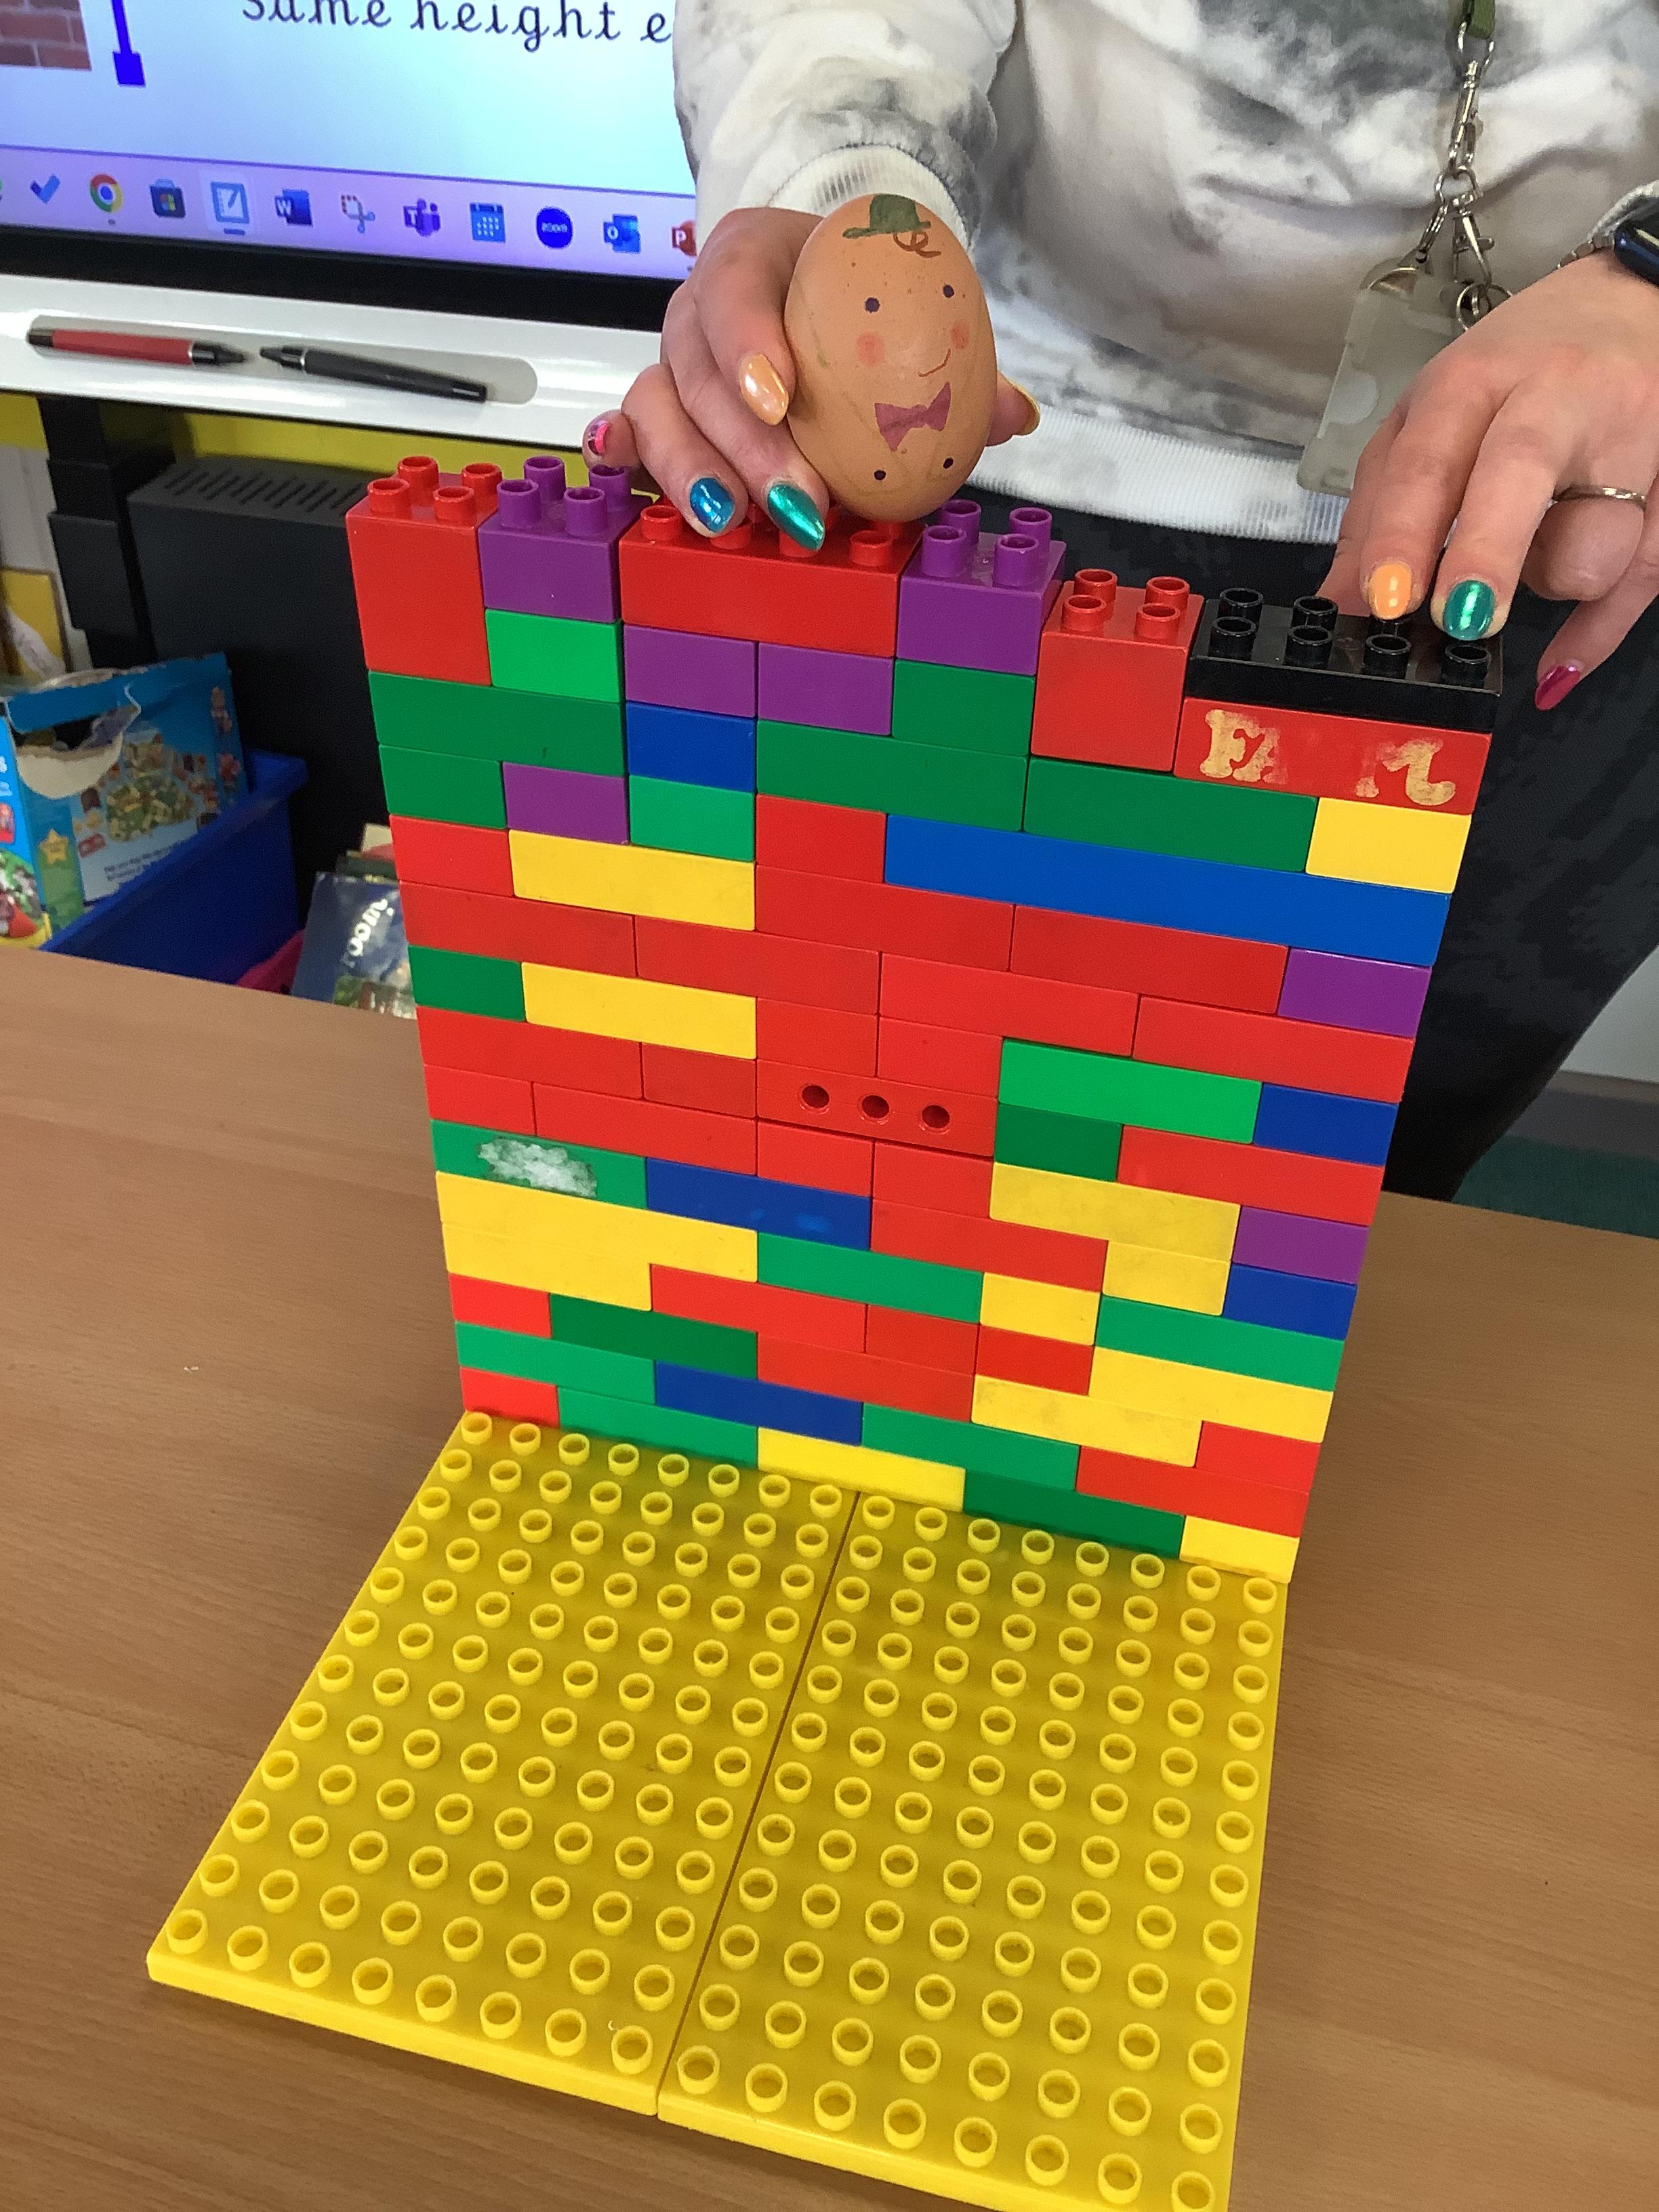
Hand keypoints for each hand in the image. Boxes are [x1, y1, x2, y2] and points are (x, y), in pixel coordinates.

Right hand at [583, 205, 1039, 548]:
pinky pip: (631, 431)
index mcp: (753, 256)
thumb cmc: (853, 300)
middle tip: (796, 503)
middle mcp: (697, 308)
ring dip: (689, 471)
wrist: (811, 289)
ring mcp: (670, 363)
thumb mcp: (902, 308)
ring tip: (730, 522)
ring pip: (656, 409)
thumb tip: (1013, 415)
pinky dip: (623, 454)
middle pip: (697, 370)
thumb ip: (956, 365)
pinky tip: (619, 472)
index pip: (735, 290)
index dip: (748, 345)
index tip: (779, 400)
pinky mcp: (658, 411)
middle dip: (743, 446)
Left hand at [1320, 250, 1658, 707]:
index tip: (1384, 600)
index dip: (1404, 533)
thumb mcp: (1432, 418)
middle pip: (1522, 469)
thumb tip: (1339, 606)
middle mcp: (1558, 399)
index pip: (1432, 456)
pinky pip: (1644, 572)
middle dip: (1488, 550)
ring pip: (1596, 538)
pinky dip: (1597, 631)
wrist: (1634, 304)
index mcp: (1478, 381)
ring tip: (1536, 562)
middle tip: (1461, 618)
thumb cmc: (1518, 373)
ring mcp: (1630, 438)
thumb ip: (1381, 508)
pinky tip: (1556, 668)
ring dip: (1553, 579)